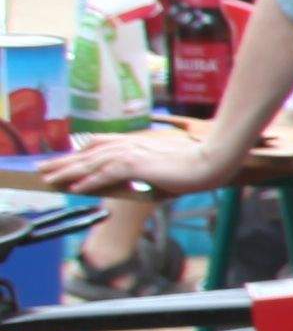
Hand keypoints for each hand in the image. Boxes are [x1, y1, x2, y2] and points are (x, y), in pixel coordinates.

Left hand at [56, 126, 228, 199]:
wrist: (213, 161)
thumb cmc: (196, 164)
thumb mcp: (167, 165)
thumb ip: (147, 169)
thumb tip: (136, 180)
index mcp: (137, 142)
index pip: (99, 144)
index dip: (79, 152)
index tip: (65, 159)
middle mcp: (130, 144)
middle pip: (88, 152)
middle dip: (63, 162)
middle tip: (42, 169)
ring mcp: (132, 153)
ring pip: (91, 162)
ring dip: (68, 171)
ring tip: (49, 179)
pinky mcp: (136, 164)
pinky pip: (105, 173)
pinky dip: (89, 181)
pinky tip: (76, 188)